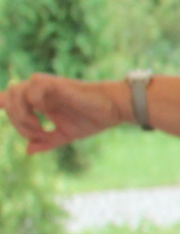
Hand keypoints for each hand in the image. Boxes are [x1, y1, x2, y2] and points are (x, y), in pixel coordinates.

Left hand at [1, 74, 128, 153]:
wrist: (114, 110)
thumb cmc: (93, 119)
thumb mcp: (65, 135)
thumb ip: (47, 141)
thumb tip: (28, 151)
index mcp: (40, 102)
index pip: (9, 99)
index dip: (4, 105)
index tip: (14, 119)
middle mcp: (40, 93)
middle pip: (8, 99)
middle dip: (16, 120)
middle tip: (37, 133)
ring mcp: (47, 87)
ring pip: (16, 90)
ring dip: (21, 112)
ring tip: (39, 127)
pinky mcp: (56, 83)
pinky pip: (32, 84)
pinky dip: (33, 100)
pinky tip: (45, 112)